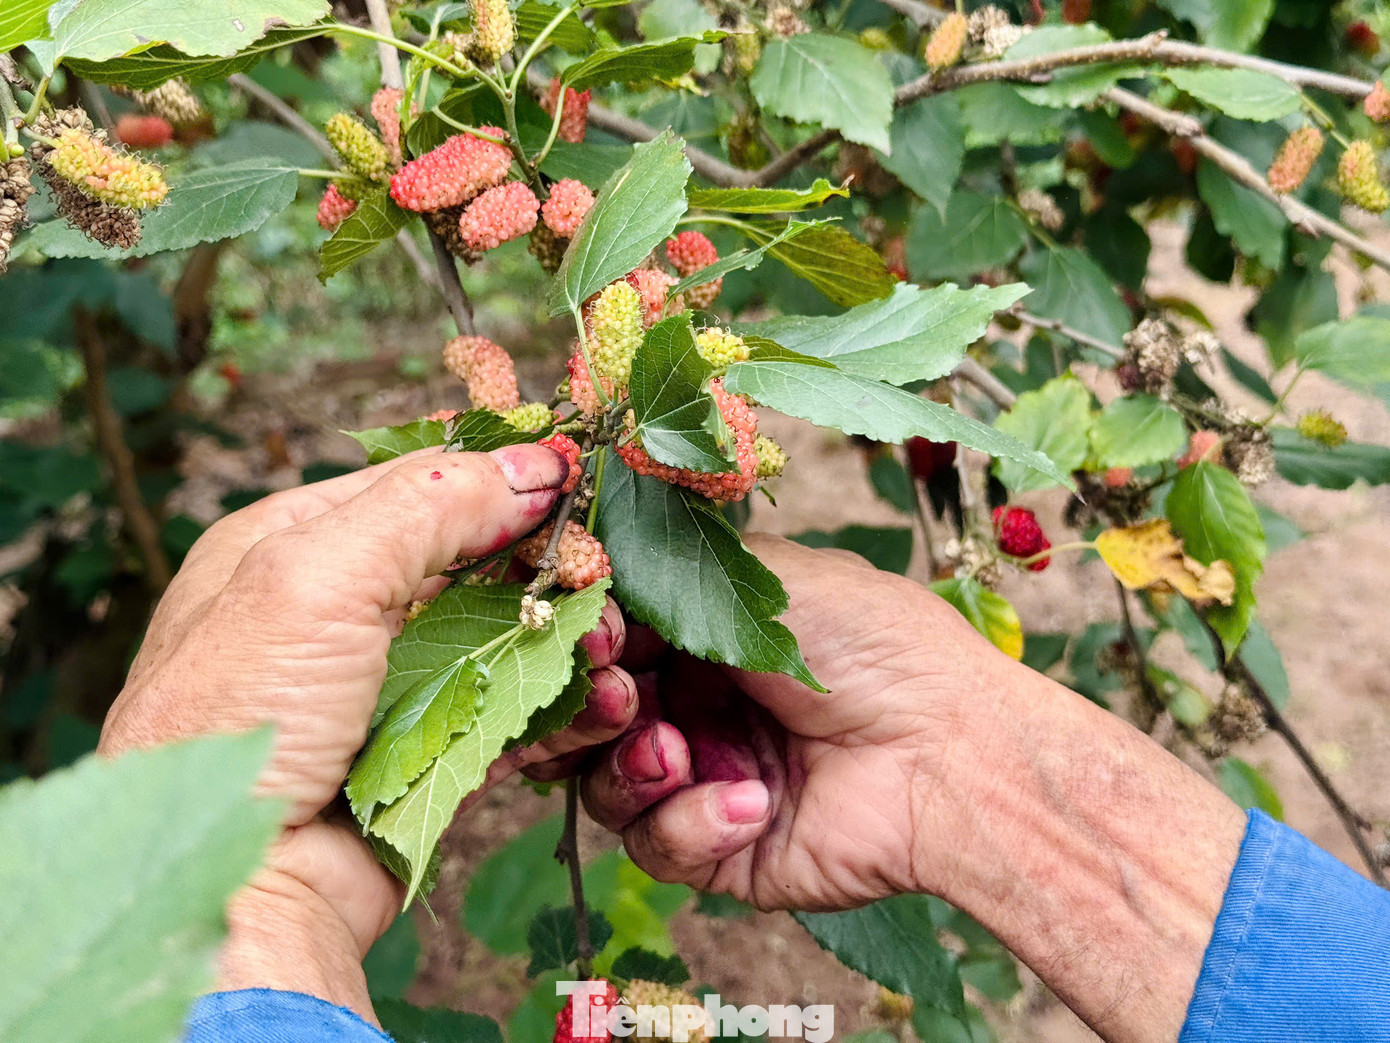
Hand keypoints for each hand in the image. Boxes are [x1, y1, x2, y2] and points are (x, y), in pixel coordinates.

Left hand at [99, 445, 639, 1019]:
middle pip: (473, 562)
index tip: (578, 486)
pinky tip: (605, 702)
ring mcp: (388, 686)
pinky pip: (509, 711)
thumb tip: (533, 465)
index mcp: (295, 544)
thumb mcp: (314, 579)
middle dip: (544, 567)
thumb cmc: (240, 722)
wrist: (234, 892)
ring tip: (609, 648)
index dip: (502, 482)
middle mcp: (342, 608)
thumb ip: (427, 508)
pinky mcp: (427, 753)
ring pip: (502, 637)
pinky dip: (561, 705)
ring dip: (563, 637)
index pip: (421, 485)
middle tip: (600, 580)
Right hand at [574, 532, 1012, 909]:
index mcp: (706, 641)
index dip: (586, 646)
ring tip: (676, 754)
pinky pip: (659, 848)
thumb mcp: (772, 576)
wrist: (951, 749)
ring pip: (607, 789)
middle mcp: (698, 710)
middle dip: (589, 712)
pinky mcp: (723, 853)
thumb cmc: (873, 646)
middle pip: (590, 724)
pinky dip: (691, 823)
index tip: (592, 635)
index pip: (608, 647)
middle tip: (619, 697)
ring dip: (632, 769)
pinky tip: (751, 801)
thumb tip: (590, 573)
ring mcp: (707, 783)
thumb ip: (671, 570)